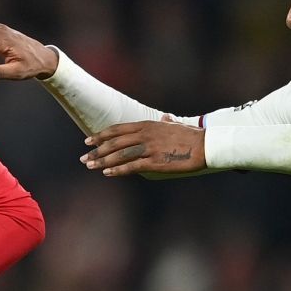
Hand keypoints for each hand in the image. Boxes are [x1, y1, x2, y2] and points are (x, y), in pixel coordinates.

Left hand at [81, 120, 205, 177]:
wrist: (206, 146)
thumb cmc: (193, 136)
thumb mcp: (178, 125)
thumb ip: (168, 122)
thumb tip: (166, 118)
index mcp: (148, 125)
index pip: (118, 129)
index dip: (101, 135)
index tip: (88, 140)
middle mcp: (146, 135)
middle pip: (115, 142)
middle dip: (97, 150)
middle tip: (84, 157)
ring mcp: (150, 148)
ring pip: (120, 154)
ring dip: (102, 160)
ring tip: (90, 166)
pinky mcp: (155, 162)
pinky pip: (131, 166)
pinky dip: (117, 170)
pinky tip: (107, 173)